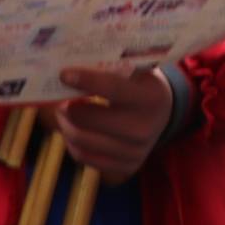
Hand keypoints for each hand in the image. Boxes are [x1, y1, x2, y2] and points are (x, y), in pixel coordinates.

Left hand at [47, 65, 175, 178]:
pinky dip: (72, 143)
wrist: (165, 112)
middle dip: (68, 108)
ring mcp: (136, 151)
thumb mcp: (138, 69)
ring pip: (82, 141)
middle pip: (90, 120)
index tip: (64, 75)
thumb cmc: (143, 84)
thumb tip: (76, 58)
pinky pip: (85, 157)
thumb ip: (113, 64)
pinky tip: (72, 129)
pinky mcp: (126, 166)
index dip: (85, 80)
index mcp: (151, 98)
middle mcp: (144, 128)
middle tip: (59, 98)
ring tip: (63, 113)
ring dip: (65, 125)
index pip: (112, 88)